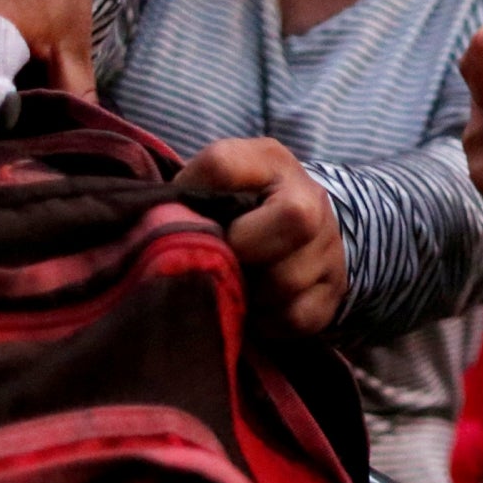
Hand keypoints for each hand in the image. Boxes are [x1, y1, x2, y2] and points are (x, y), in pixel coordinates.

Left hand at [177, 138, 347, 334]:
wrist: (308, 231)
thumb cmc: (244, 207)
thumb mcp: (218, 182)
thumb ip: (188, 193)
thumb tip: (149, 226)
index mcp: (270, 162)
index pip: (222, 165)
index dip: (190, 193)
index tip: (180, 212)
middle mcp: (310, 199)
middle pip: (293, 220)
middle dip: (242, 248)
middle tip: (222, 257)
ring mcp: (328, 249)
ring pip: (286, 281)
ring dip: (249, 291)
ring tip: (235, 282)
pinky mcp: (333, 294)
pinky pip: (294, 317)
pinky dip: (266, 320)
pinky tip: (254, 307)